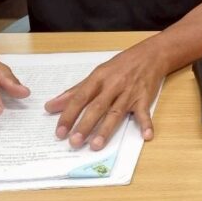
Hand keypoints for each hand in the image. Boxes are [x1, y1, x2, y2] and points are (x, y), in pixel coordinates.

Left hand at [45, 45, 161, 150]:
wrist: (150, 55)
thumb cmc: (121, 66)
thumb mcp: (97, 74)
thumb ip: (75, 91)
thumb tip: (51, 106)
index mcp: (99, 78)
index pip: (80, 98)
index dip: (69, 115)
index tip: (60, 132)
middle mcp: (113, 85)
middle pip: (97, 107)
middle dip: (85, 125)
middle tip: (74, 142)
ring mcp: (129, 92)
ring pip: (116, 112)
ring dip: (106, 129)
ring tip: (96, 145)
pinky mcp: (144, 98)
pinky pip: (144, 112)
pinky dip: (146, 124)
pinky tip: (146, 135)